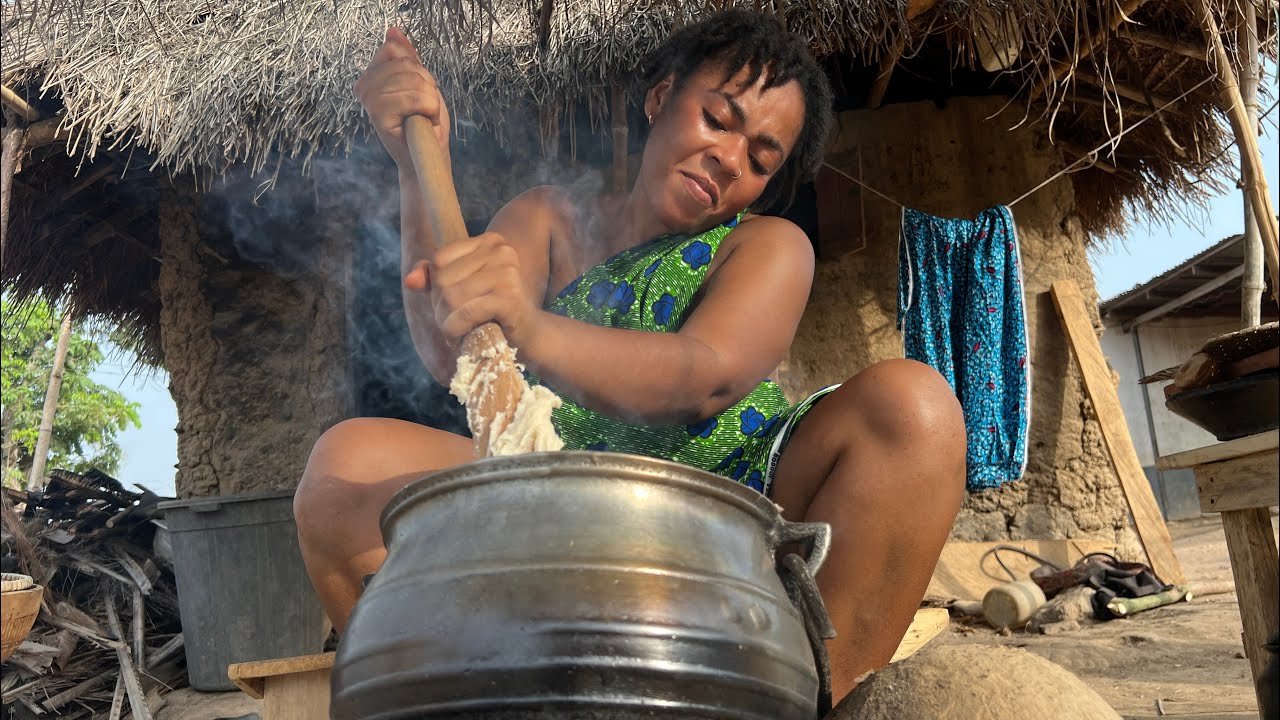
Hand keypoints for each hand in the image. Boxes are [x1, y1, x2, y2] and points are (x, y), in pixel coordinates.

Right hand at [354, 27, 450, 170]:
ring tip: (424, 116)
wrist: (426, 156)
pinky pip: (414, 98)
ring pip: (414, 81)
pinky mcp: (378, 115)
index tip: (420, 92)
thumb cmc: (424, 123)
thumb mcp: (420, 83)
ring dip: (430, 101)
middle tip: (424, 108)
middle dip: (427, 86)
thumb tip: (393, 31)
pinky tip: (423, 123)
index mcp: (372, 75)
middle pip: (407, 64)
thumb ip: (406, 57)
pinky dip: (429, 110)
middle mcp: (364, 86)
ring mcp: (369, 100)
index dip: (418, 70)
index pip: (395, 49)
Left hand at [405, 232, 539, 348]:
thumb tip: (410, 281)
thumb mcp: (461, 289)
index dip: (437, 287)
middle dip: (441, 308)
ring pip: (453, 297)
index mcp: (491, 241)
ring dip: (448, 322)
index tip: (453, 304)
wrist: (528, 336)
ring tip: (461, 331)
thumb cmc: (492, 311)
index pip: (440, 259)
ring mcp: (508, 273)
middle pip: (444, 279)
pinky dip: (457, 330)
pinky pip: (466, 313)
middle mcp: (502, 251)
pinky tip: (464, 337)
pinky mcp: (510, 298)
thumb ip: (434, 279)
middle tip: (456, 323)